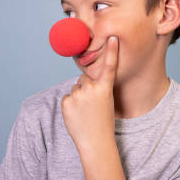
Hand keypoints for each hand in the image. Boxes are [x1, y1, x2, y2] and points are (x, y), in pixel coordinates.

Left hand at [61, 35, 118, 152]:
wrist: (95, 142)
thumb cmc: (103, 122)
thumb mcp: (107, 102)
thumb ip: (97, 88)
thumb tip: (83, 81)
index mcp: (105, 89)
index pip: (109, 66)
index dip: (112, 51)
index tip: (113, 37)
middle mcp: (91, 89)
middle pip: (85, 79)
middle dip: (88, 87)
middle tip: (93, 105)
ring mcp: (77, 95)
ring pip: (76, 88)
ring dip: (79, 96)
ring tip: (86, 112)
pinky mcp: (66, 101)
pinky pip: (68, 97)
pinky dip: (71, 105)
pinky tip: (77, 115)